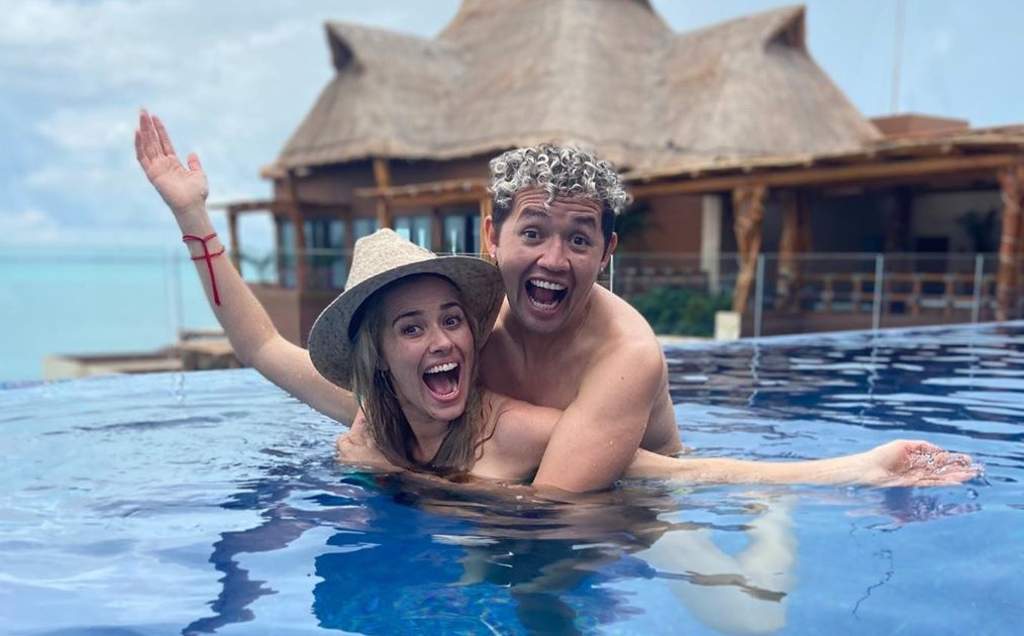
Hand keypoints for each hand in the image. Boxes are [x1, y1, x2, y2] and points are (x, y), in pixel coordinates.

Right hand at [134, 110, 208, 216]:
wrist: (192, 206)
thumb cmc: (197, 194)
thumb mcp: (199, 175)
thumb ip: (194, 164)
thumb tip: (192, 153)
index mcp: (173, 163)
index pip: (164, 142)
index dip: (159, 129)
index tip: (155, 116)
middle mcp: (162, 164)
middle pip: (153, 141)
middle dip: (148, 126)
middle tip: (143, 110)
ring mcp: (156, 168)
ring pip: (147, 145)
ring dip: (143, 130)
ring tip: (141, 116)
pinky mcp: (152, 174)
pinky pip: (142, 157)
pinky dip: (139, 145)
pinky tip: (137, 133)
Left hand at [859, 440, 978, 486]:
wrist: (865, 470)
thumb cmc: (881, 456)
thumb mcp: (904, 445)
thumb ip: (923, 446)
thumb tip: (940, 450)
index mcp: (917, 462)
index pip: (939, 462)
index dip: (953, 462)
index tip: (968, 461)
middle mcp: (919, 472)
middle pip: (942, 472)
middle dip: (958, 471)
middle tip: (975, 471)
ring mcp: (917, 479)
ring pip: (940, 479)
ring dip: (955, 478)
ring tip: (970, 476)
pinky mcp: (912, 486)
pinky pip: (931, 483)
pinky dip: (943, 482)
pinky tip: (954, 481)